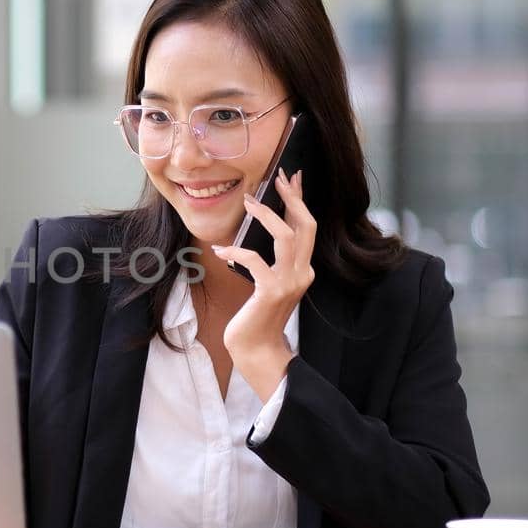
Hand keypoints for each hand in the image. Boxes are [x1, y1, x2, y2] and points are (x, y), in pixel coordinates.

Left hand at [210, 169, 314, 398]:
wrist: (256, 350)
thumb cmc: (257, 316)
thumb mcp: (268, 283)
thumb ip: (272, 260)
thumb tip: (263, 229)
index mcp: (303, 269)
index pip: (307, 226)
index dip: (301, 200)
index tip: (293, 178)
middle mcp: (302, 273)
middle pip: (306, 225)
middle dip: (292, 198)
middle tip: (278, 178)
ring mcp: (289, 283)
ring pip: (287, 237)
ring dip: (267, 216)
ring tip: (248, 202)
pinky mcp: (270, 292)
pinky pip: (255, 260)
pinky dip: (236, 251)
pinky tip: (220, 251)